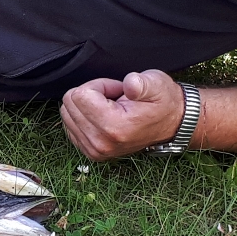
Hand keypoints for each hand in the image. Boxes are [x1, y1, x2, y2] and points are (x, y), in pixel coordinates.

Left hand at [61, 70, 186, 160]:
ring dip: (86, 106)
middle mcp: (101, 143)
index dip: (99, 85)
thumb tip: (130, 84)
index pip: (80, 94)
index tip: (117, 91)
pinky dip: (83, 117)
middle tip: (114, 99)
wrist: (170, 123)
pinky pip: (69, 126)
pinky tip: (103, 117)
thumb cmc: (162, 102)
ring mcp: (94, 150)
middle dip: (90, 94)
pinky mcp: (90, 152)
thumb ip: (141, 83)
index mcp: (115, 127)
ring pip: (66, 114)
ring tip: (111, 108)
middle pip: (70, 103)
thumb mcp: (156, 84)